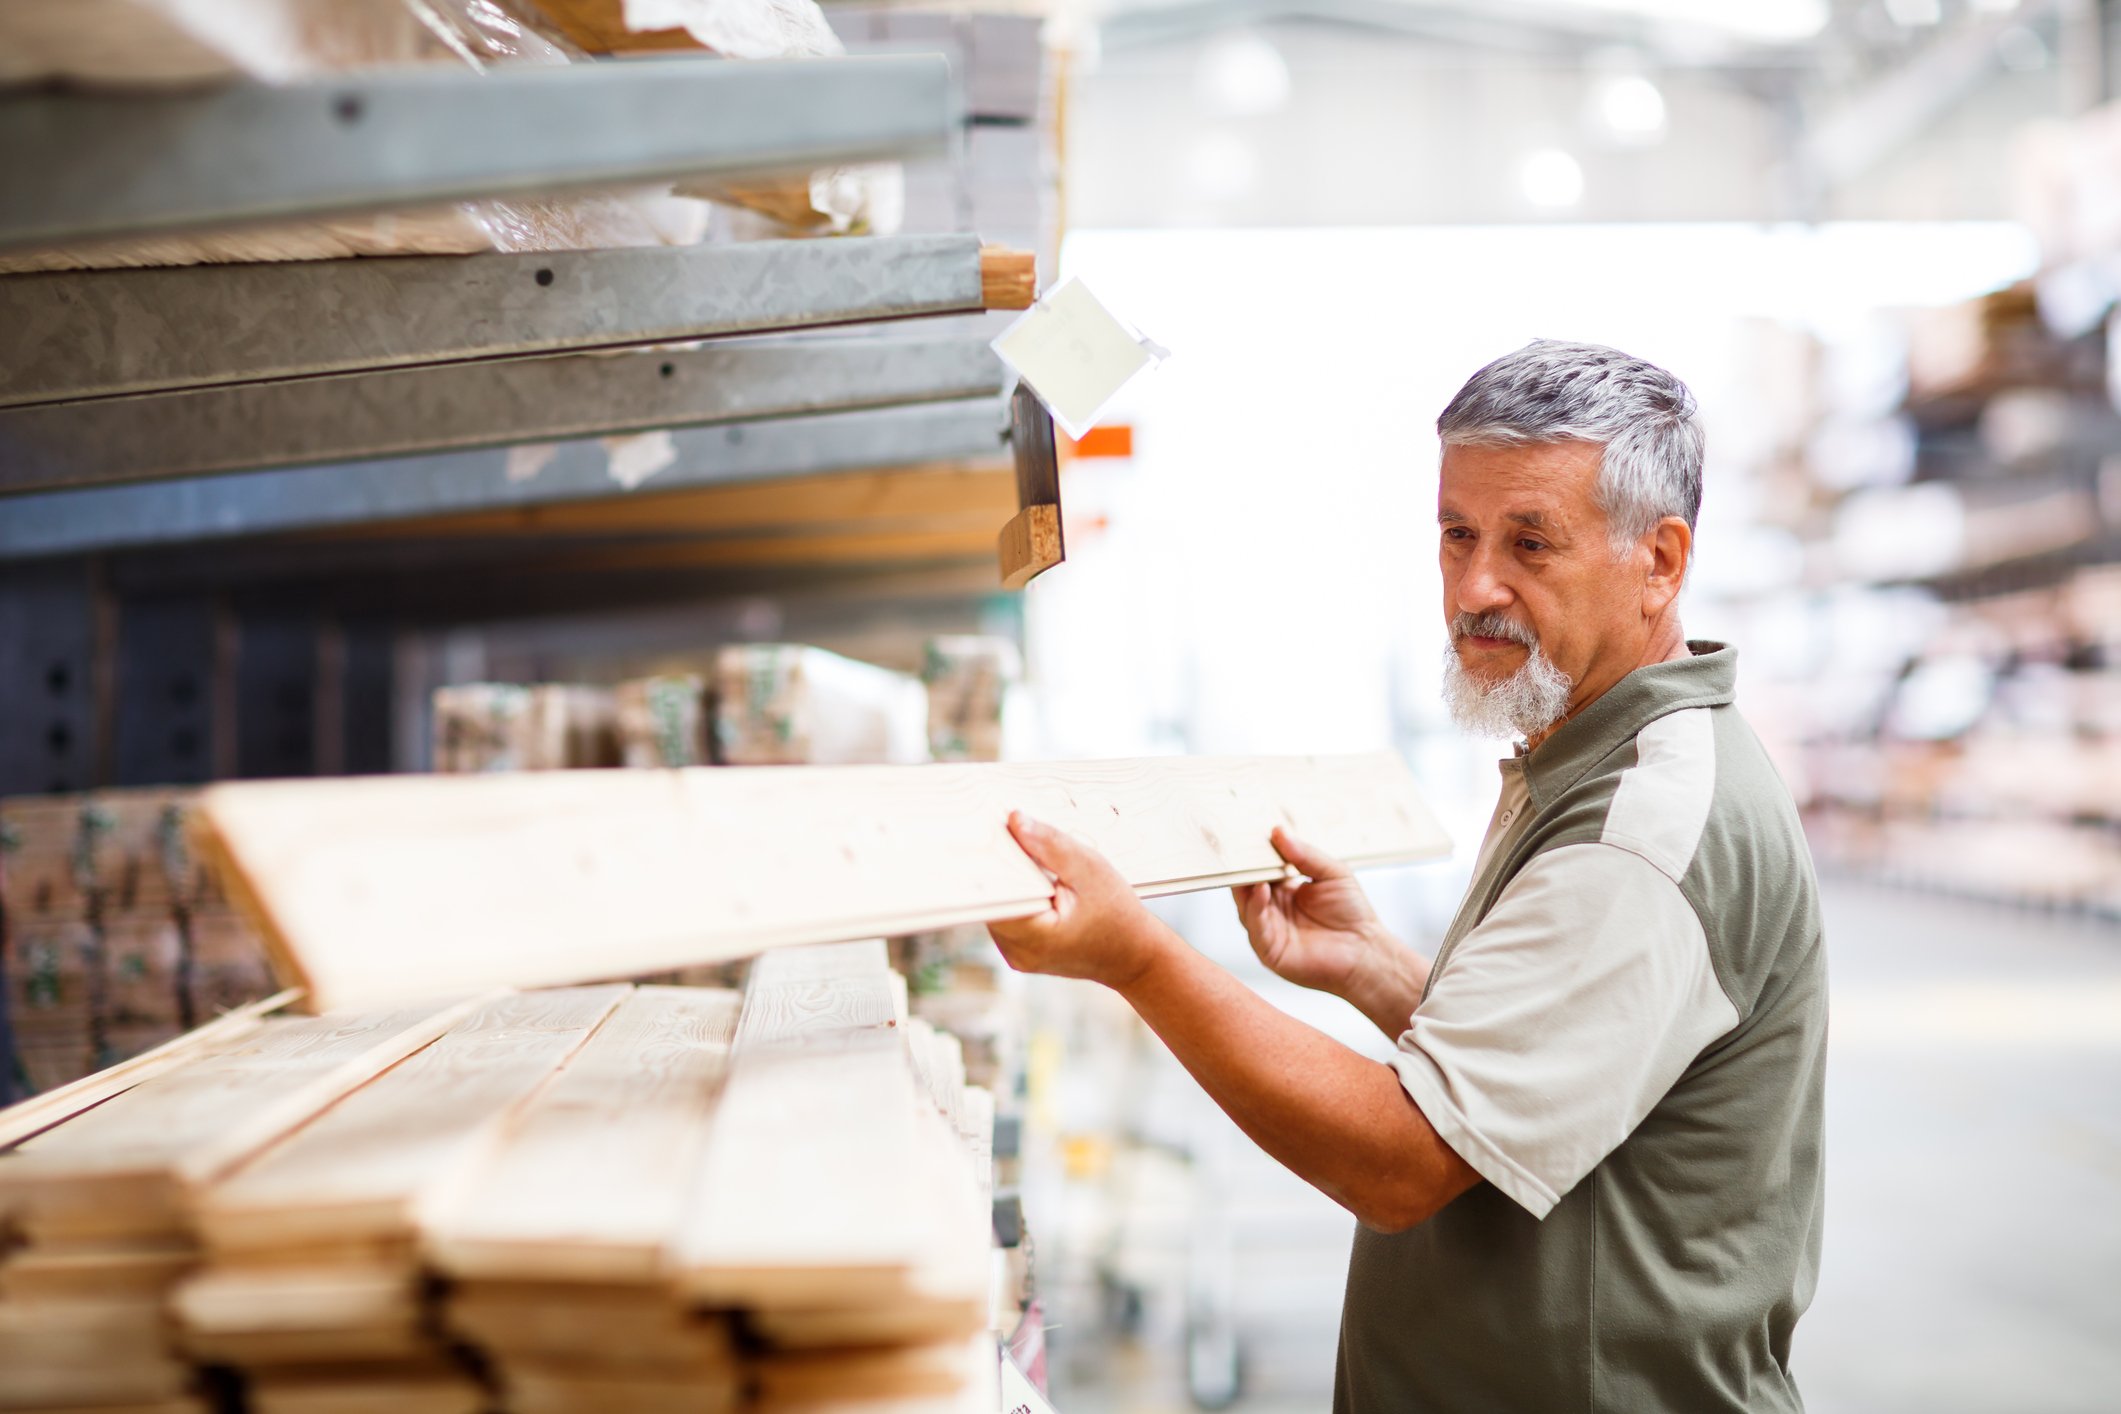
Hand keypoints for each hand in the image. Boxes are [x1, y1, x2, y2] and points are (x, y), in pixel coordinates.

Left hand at [986, 812, 1176, 989]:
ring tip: (1036, 864)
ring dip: (1012, 881)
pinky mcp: (1019, 950)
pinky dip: (1020, 895)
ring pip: (998, 904)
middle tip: (1013, 837)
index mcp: (1034, 937)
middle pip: (991, 898)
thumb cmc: (1119, 915)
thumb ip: (1050, 846)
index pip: (991, 893)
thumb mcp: (1090, 871)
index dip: (990, 860)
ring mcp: (1015, 955)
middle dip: (1003, 867)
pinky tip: (1039, 883)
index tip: (996, 833)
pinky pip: (1007, 913)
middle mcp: (1016, 951)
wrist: (1134, 956)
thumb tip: (1013, 821)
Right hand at [1233, 828, 1395, 997]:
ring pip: (1246, 906)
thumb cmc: (1353, 914)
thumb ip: (1305, 854)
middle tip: (1239, 847)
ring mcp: (1269, 931)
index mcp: (1284, 892)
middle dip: (1244, 868)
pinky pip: (1256, 927)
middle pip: (1247, 887)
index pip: (1262, 870)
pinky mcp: (1269, 951)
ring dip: (1246, 885)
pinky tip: (1262, 890)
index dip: (1256, 854)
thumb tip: (1278, 831)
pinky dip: (1255, 907)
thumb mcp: (1332, 873)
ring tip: (1252, 866)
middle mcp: (1272, 911)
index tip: (1249, 834)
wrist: (1366, 952)